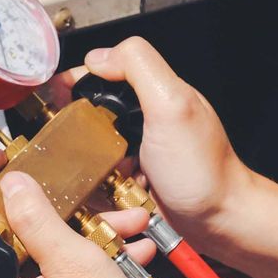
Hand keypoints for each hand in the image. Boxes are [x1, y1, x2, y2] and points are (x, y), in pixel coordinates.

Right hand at [72, 37, 254, 253]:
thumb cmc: (204, 172)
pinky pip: (102, 178)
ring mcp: (140, 150)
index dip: (74, 83)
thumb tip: (99, 54)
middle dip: (76, 130)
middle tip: (70, 146)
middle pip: (90, 112)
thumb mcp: (171, 104)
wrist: (221, 223)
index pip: (101, 72)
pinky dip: (99, 187)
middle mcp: (146, 118)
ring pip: (92, 148)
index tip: (55, 100)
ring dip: (87, 163)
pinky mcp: (135, 180)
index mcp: (153, 91)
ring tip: (94, 174)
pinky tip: (109, 194)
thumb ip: (138, 66)